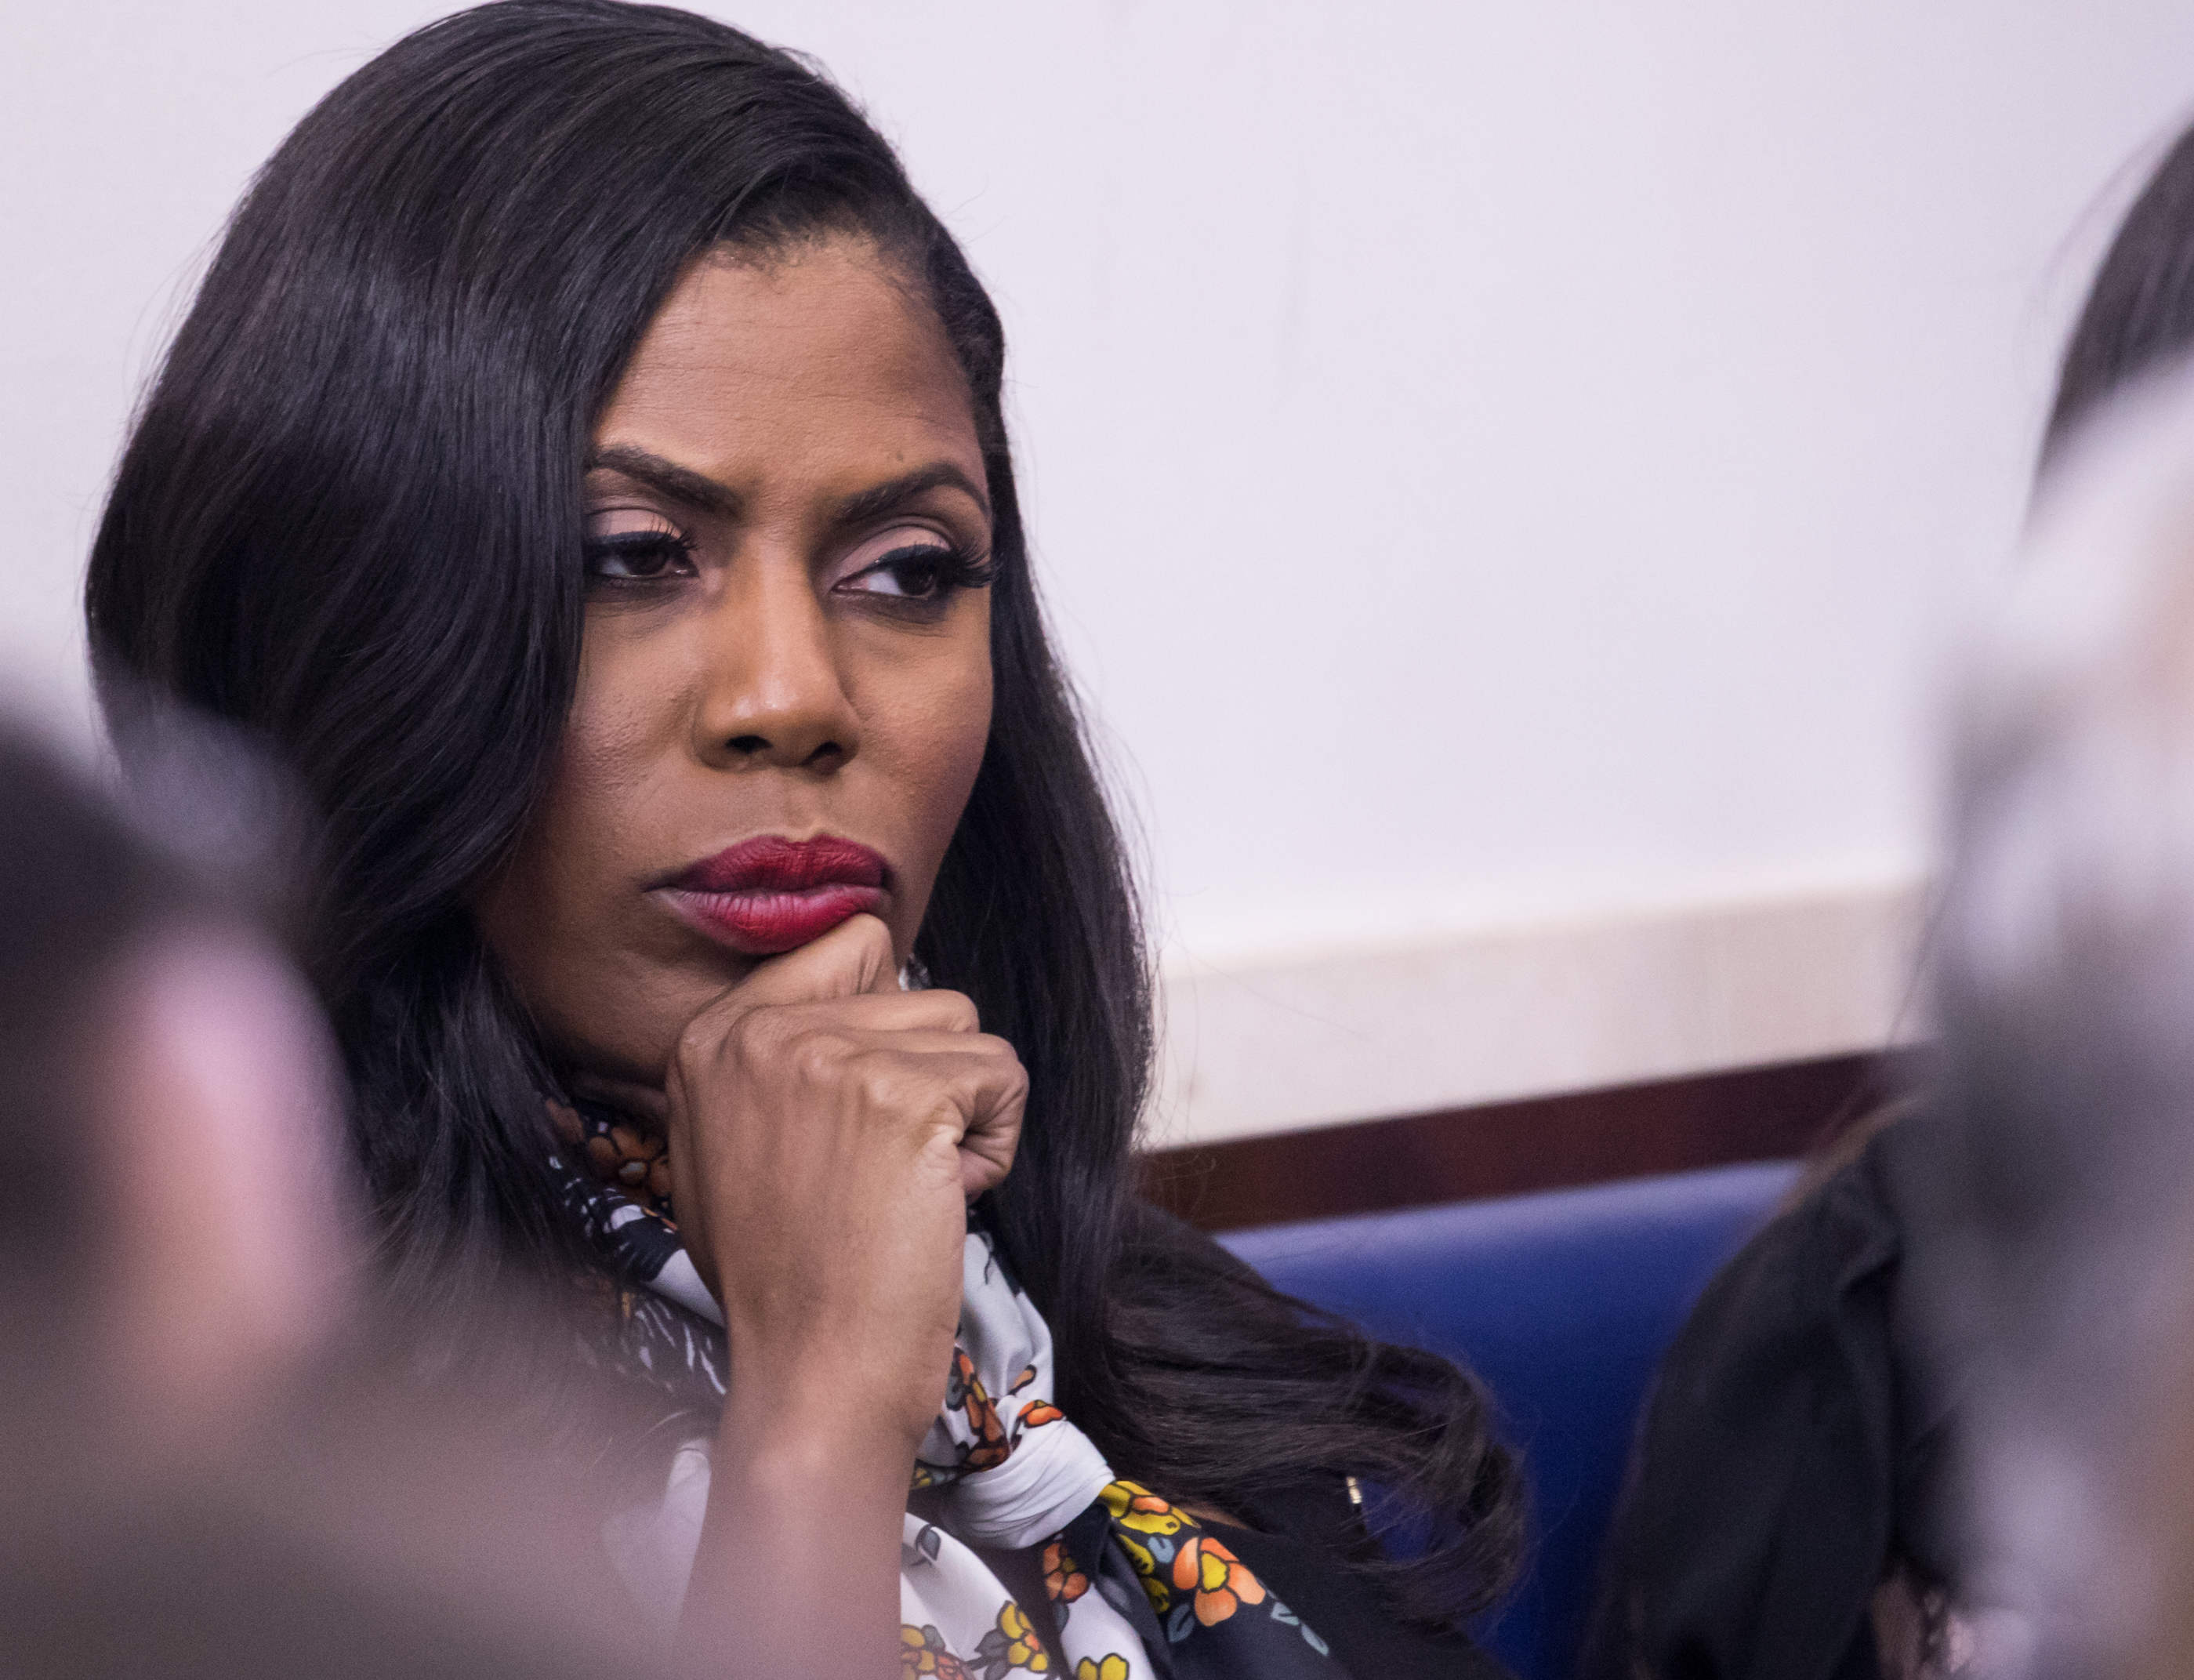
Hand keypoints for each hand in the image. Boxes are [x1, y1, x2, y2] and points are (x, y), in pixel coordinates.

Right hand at [660, 913, 1026, 1452]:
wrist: (813, 1374)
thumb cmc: (787, 1278)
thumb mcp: (730, 1145)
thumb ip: (776, 1063)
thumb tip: (863, 1002)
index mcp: (711, 1036)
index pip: (853, 945)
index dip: (887, 1025)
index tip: (866, 1112)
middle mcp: (760, 1031)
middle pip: (920, 994)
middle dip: (927, 1081)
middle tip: (882, 1171)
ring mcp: (831, 1057)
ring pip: (968, 1033)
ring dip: (964, 1111)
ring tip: (909, 1187)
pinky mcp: (905, 1094)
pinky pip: (1005, 1078)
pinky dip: (994, 1147)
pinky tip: (941, 1201)